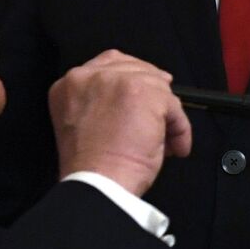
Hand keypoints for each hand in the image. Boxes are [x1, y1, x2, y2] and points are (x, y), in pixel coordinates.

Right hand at [49, 51, 190, 194]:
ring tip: (166, 142)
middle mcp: (89, 76)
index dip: (131, 78)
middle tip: (164, 114)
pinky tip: (174, 147)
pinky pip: (173, 105)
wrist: (98, 184)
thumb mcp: (85, 124)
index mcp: (70, 85)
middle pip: (134, 68)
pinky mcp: (142, 92)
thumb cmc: (93, 168)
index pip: (108, 64)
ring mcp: (117, 81)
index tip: (145, 93)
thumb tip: (149, 96)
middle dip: (153, 90)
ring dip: (167, 114)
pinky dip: (179, 128)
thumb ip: (106, 104)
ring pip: (156, 86)